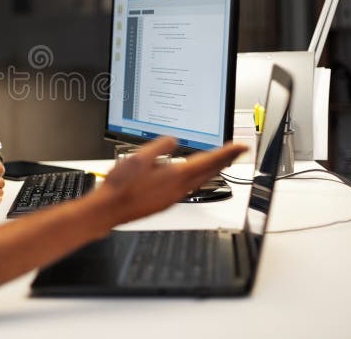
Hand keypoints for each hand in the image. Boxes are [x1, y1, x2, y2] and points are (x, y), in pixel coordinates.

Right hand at [97, 137, 247, 226]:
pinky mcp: (165, 202)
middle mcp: (179, 188)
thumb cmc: (121, 187)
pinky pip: (188, 187)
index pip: (209, 161)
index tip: (241, 147)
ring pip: (200, 181)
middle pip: (209, 173)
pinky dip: (198, 178)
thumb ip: (160, 147)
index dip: (227, 152)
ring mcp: (173, 197)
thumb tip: (173, 141)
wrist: (109, 209)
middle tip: (236, 153)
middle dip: (224, 161)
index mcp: (176, 175)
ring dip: (212, 170)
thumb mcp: (139, 157)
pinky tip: (191, 176)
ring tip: (219, 162)